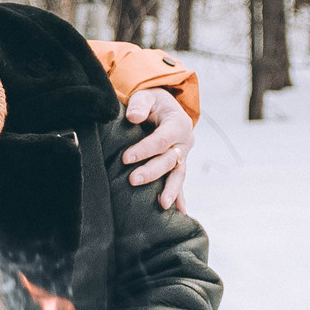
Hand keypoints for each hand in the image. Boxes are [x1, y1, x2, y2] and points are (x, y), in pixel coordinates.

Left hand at [123, 88, 196, 211]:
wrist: (163, 108)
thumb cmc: (152, 102)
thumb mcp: (146, 96)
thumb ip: (139, 104)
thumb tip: (133, 118)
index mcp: (178, 124)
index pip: (161, 140)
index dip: (144, 149)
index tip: (125, 158)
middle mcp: (184, 142)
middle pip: (169, 160)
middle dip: (151, 172)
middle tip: (132, 180)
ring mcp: (183, 156)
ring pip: (178, 175)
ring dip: (171, 190)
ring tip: (162, 205)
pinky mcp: (178, 166)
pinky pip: (179, 182)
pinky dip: (179, 197)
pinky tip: (180, 213)